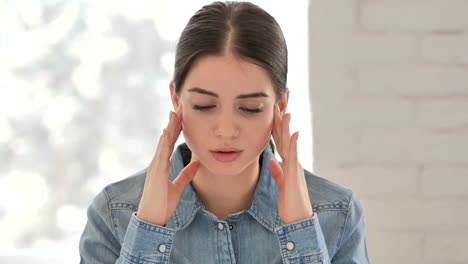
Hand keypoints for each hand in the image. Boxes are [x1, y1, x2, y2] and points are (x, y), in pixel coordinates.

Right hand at [137, 106, 199, 225]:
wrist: (152, 218)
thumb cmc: (162, 204)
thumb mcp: (178, 187)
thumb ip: (186, 174)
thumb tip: (196, 163)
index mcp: (162, 164)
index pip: (171, 142)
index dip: (177, 128)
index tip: (182, 115)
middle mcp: (158, 162)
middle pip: (166, 138)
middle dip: (173, 122)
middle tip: (179, 106)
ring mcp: (156, 166)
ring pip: (163, 142)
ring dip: (169, 127)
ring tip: (174, 113)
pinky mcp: (156, 172)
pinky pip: (160, 154)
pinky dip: (163, 142)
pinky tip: (167, 131)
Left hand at [268, 105, 313, 223]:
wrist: (298, 218)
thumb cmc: (290, 202)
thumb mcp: (281, 183)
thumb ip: (277, 171)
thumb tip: (272, 162)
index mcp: (288, 162)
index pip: (280, 137)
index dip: (277, 122)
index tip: (275, 106)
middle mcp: (292, 160)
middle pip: (285, 134)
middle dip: (283, 115)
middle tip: (283, 97)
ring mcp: (294, 166)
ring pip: (289, 142)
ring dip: (286, 125)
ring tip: (284, 109)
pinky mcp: (294, 174)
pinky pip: (293, 157)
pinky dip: (293, 144)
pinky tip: (294, 133)